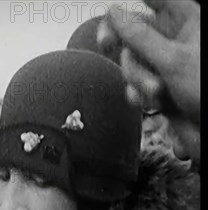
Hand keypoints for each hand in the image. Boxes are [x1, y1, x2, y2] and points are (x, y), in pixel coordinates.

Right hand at [98, 1, 199, 158]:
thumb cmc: (205, 89)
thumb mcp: (170, 58)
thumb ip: (138, 35)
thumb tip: (113, 12)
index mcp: (185, 20)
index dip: (128, 6)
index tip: (111, 10)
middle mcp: (172, 40)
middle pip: (132, 32)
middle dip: (128, 49)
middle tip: (109, 46)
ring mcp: (163, 65)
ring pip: (130, 62)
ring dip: (136, 79)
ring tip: (156, 90)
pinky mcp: (156, 87)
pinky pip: (133, 85)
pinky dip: (137, 94)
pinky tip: (152, 101)